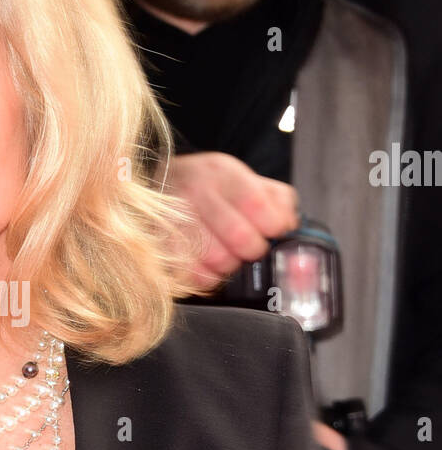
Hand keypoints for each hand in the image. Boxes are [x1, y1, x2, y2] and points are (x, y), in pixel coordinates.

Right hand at [167, 151, 300, 289]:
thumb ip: (275, 198)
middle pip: (240, 238)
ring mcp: (174, 219)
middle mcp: (196, 192)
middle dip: (251, 250)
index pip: (258, 205)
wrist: (159, 183)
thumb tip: (289, 225)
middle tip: (248, 248)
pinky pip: (193, 275)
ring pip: (218, 260)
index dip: (272, 226)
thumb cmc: (206, 186)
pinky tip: (206, 264)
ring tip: (225, 254)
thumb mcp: (242, 177)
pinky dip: (206, 276)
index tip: (271, 231)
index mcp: (222, 173)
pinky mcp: (161, 246)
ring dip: (229, 265)